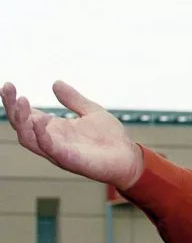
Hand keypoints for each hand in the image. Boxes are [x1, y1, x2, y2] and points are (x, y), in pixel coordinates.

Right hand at [2, 80, 143, 189]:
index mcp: (55, 129)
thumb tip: (55, 83)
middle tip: (8, 88)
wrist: (128, 157)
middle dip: (12, 108)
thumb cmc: (110, 138)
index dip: (15, 102)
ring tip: (21, 101)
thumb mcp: (91, 111)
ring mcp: (58, 151)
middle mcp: (51, 140)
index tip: (8, 86)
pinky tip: (40, 120)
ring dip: (22, 121)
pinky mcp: (68, 159)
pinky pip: (49, 148)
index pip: (28, 116)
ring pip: (28, 139)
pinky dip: (42, 135)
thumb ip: (73, 99)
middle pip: (22, 126)